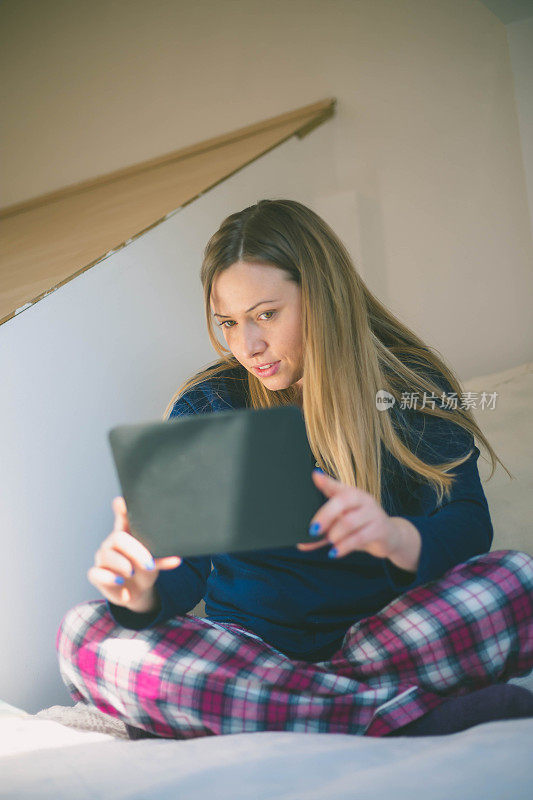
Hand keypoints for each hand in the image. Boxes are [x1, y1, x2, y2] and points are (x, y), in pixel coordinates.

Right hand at [87, 496, 181, 611]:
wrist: (137, 592)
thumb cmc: (145, 569)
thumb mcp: (155, 560)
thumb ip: (161, 555)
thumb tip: (176, 557)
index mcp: (127, 534)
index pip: (123, 517)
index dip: (122, 509)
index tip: (121, 501)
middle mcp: (112, 543)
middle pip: (118, 538)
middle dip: (135, 551)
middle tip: (149, 564)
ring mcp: (103, 558)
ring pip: (107, 556)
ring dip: (123, 565)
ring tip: (133, 573)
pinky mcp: (97, 574)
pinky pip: (96, 573)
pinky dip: (110, 580)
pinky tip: (122, 585)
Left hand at [297, 470, 403, 561]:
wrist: (390, 537)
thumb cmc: (361, 527)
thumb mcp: (341, 526)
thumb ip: (322, 533)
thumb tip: (301, 543)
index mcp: (352, 494)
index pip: (338, 485)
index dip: (327, 481)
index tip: (315, 476)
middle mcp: (363, 499)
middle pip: (343, 501)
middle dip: (325, 516)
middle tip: (313, 529)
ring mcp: (373, 513)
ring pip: (349, 522)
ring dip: (335, 534)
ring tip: (329, 541)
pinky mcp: (380, 529)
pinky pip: (359, 537)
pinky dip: (344, 546)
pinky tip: (335, 552)